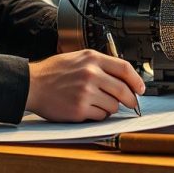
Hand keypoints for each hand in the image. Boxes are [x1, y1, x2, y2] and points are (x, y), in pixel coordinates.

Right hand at [25, 49, 145, 121]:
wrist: (32, 84)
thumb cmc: (52, 72)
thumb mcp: (77, 58)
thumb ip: (99, 64)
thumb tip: (121, 76)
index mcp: (92, 58)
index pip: (124, 68)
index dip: (137, 80)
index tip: (141, 87)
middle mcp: (91, 74)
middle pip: (123, 90)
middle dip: (131, 99)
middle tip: (132, 103)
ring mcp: (86, 92)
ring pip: (113, 105)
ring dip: (110, 107)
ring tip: (98, 103)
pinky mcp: (80, 109)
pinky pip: (100, 115)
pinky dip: (98, 114)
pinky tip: (88, 108)